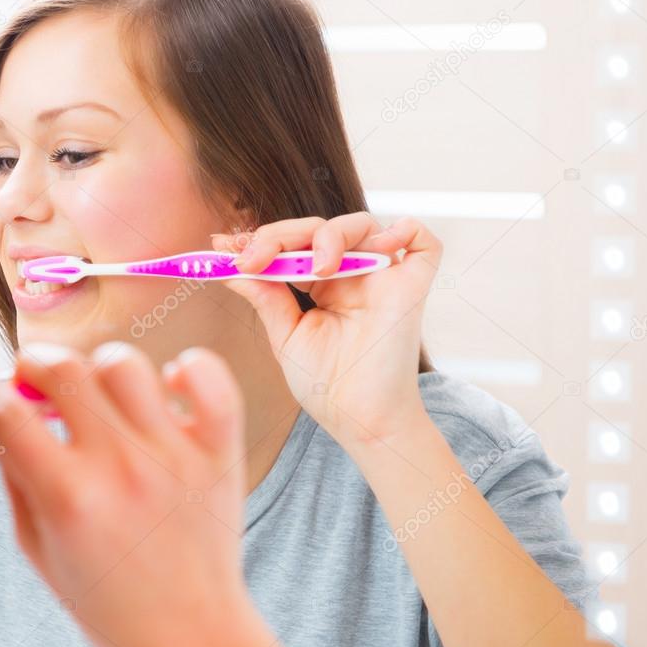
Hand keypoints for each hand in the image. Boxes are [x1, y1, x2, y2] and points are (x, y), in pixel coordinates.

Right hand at [0, 342, 254, 646]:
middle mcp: (123, 469)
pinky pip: (210, 378)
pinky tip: (168, 386)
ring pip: (127, 365)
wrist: (188, 634)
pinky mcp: (218, 453)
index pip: (6, 413)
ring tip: (97, 395)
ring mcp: (176, 457)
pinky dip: (190, 367)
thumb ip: (10, 469)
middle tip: (31, 380)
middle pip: (64, 371)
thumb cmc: (105, 597)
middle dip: (32, 364)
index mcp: (70, 499)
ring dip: (98, 368)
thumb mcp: (37, 542)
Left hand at [212, 212, 440, 446]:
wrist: (359, 420)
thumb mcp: (286, 336)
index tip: (223, 245)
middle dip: (280, 236)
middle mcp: (353, 275)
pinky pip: (423, 242)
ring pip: (362, 226)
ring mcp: (383, 278)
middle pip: (319, 229)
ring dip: (331, 235)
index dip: (261, 240)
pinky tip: (379, 247)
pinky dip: (405, 230)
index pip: (292, 246)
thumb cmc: (326, 385)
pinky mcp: (413, 286)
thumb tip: (233, 267)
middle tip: (253, 258)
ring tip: (316, 267)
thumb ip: (265, 298)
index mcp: (322, 285)